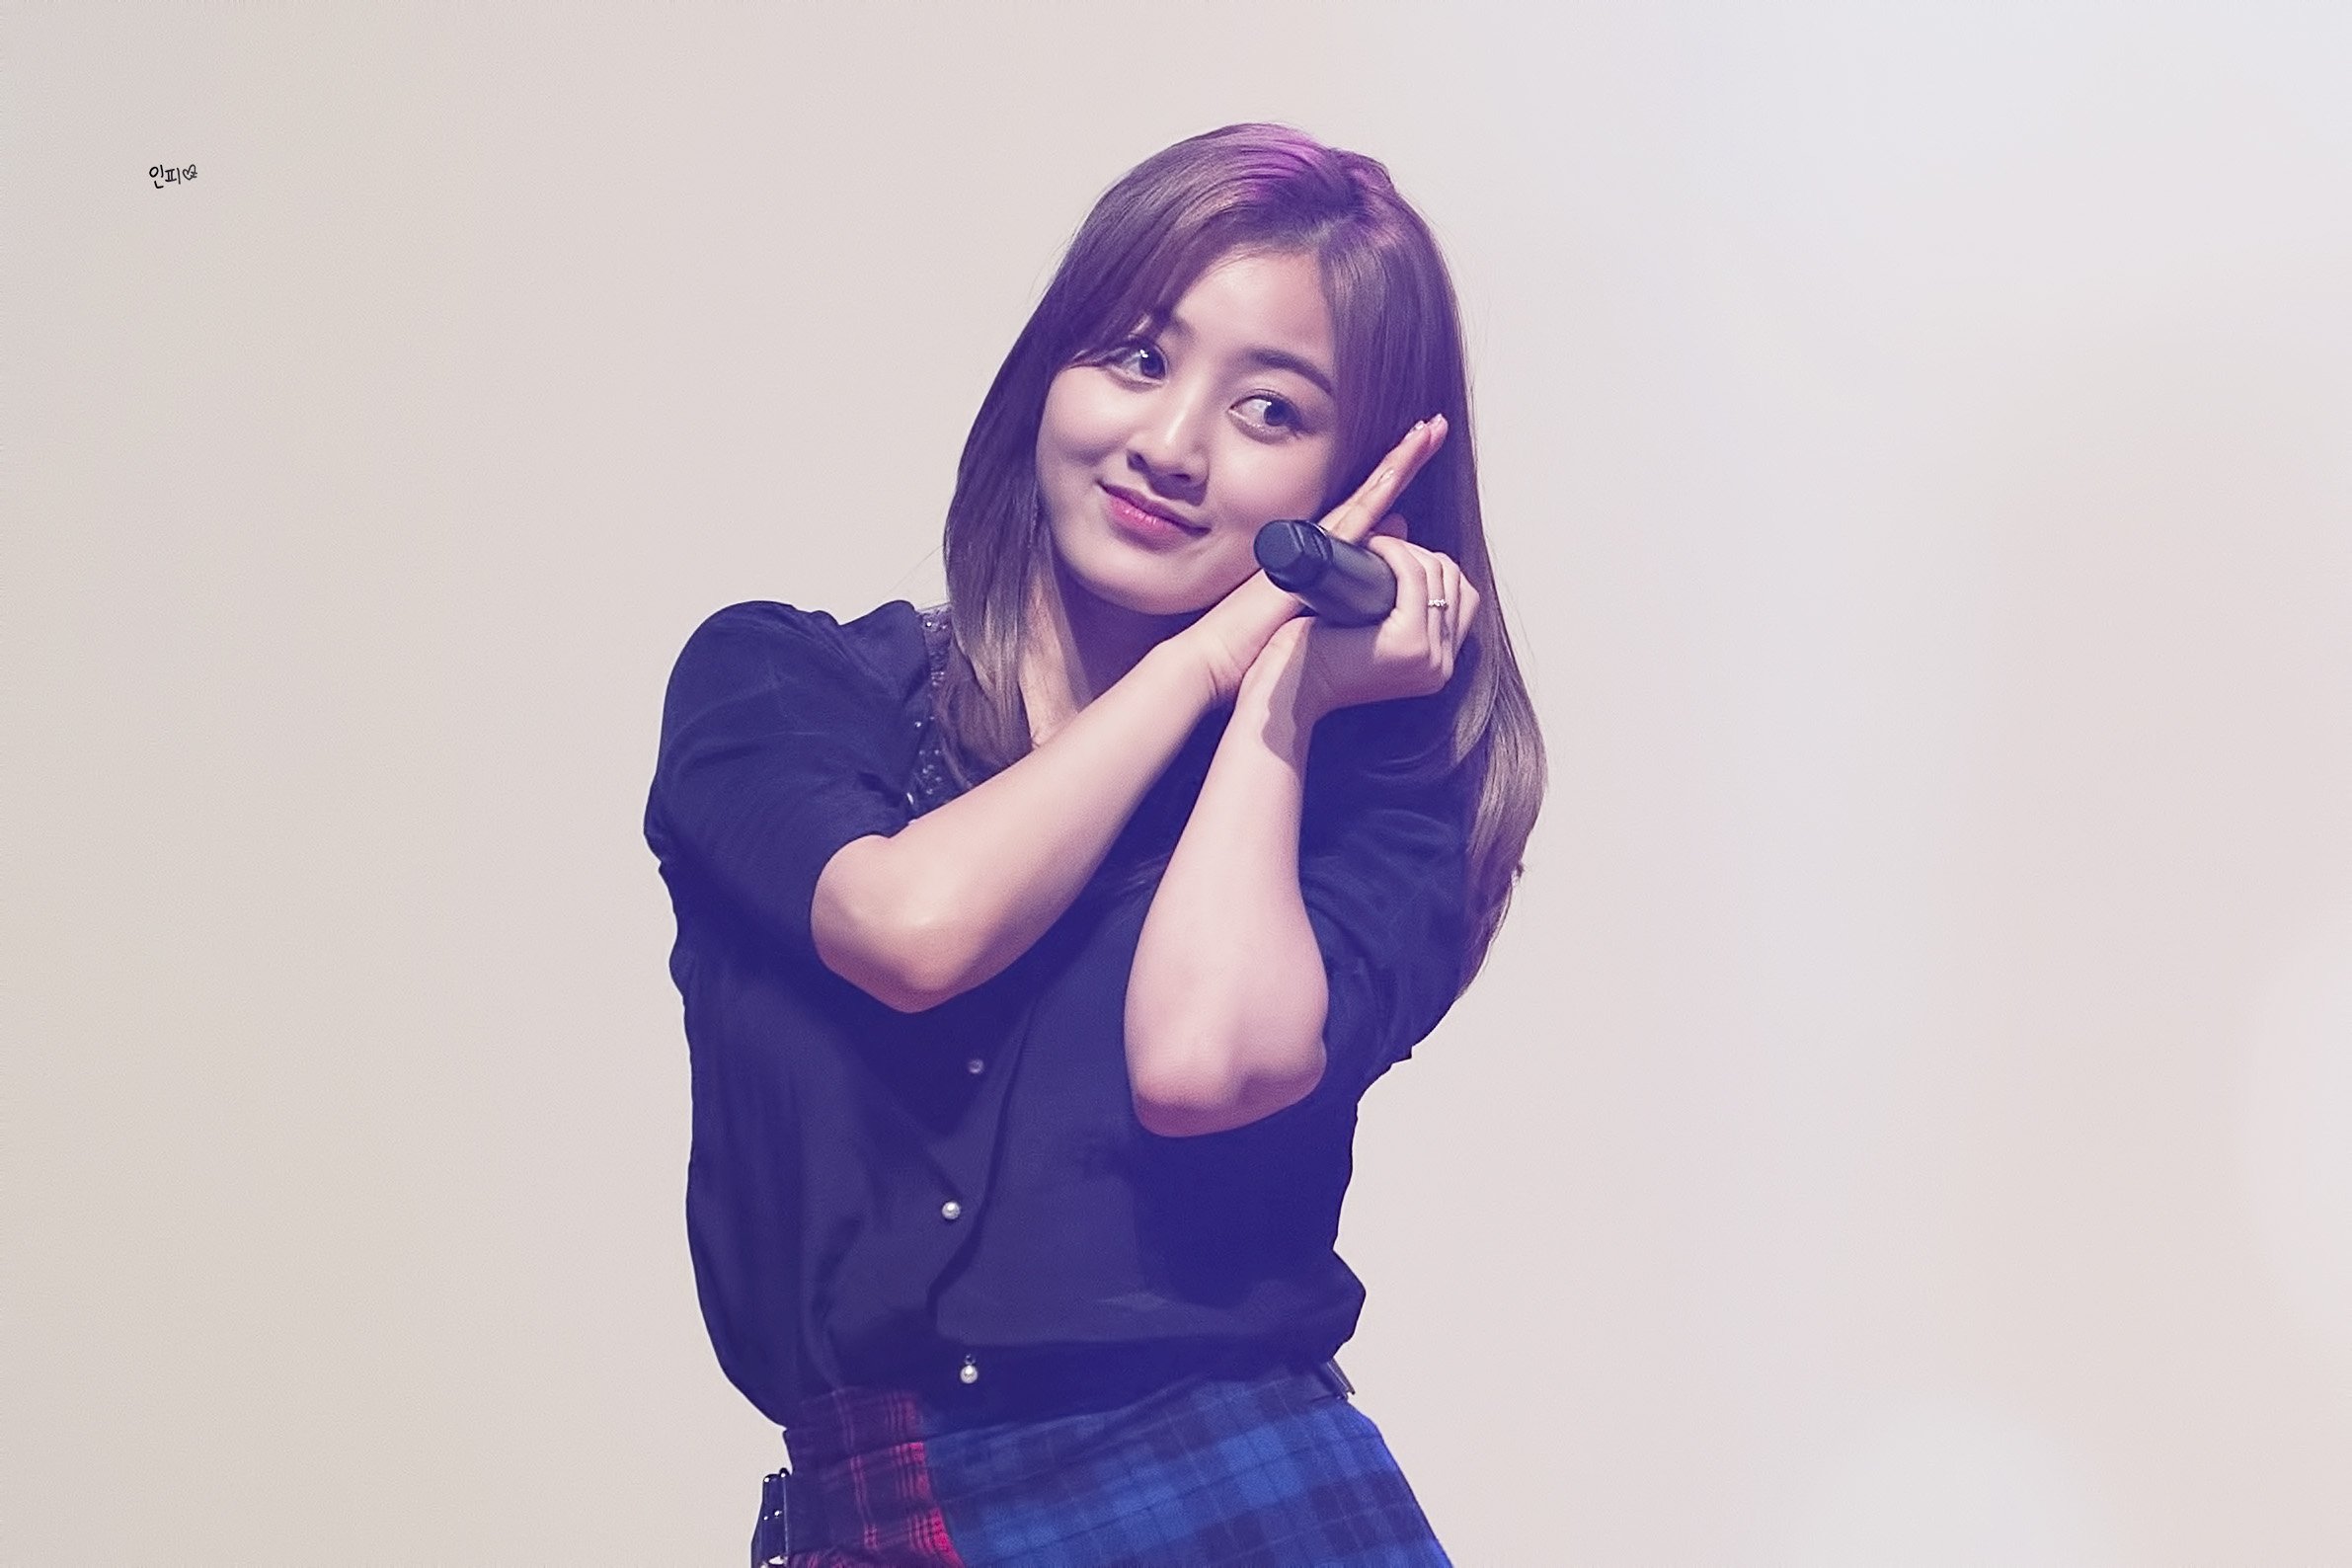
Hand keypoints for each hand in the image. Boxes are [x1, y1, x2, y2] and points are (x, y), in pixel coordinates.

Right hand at [1175, 416, 1452, 702]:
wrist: (1219, 653)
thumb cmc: (1251, 642)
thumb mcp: (1310, 610)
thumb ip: (1342, 586)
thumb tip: (1383, 558)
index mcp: (1321, 552)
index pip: (1367, 507)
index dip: (1392, 478)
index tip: (1419, 450)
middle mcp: (1321, 538)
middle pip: (1373, 490)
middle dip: (1403, 456)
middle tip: (1434, 427)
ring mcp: (1319, 542)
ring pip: (1371, 493)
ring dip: (1400, 461)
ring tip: (1431, 431)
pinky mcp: (1318, 554)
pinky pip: (1359, 513)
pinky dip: (1382, 487)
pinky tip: (1403, 465)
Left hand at [1262, 522, 1480, 722]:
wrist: (1291, 690)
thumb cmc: (1316, 657)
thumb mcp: (1366, 623)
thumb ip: (1391, 591)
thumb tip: (1399, 526)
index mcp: (1436, 663)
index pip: (1463, 598)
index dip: (1434, 567)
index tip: (1396, 555)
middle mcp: (1441, 665)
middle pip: (1455, 582)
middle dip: (1421, 554)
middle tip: (1380, 548)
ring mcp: (1430, 657)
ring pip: (1437, 575)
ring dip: (1406, 550)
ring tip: (1372, 547)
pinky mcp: (1409, 643)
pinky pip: (1416, 578)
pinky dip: (1397, 553)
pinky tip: (1373, 546)